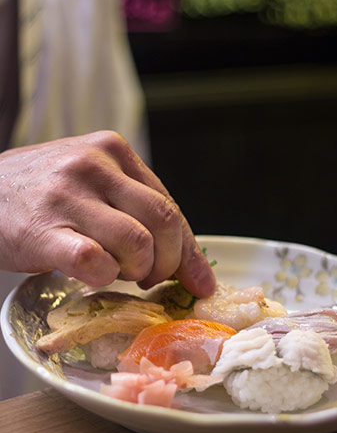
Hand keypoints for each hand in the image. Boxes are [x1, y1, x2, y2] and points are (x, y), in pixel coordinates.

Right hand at [0, 131, 214, 296]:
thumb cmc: (40, 196)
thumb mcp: (91, 182)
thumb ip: (135, 206)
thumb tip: (188, 261)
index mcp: (114, 150)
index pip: (170, 207)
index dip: (189, 251)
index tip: (201, 282)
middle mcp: (93, 165)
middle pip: (163, 223)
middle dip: (167, 263)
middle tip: (150, 278)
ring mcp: (68, 195)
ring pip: (137, 243)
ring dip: (135, 271)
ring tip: (116, 272)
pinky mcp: (44, 230)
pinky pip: (95, 262)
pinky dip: (104, 276)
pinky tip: (92, 272)